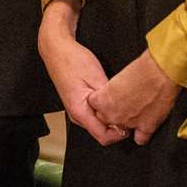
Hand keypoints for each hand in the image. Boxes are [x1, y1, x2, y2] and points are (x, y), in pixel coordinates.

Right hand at [37, 0, 127, 145]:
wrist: (56, 49)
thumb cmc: (73, 60)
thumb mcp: (97, 77)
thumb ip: (109, 100)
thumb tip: (123, 115)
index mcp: (79, 111)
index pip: (103, 137)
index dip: (120, 133)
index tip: (130, 121)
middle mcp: (76, 115)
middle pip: (102, 133)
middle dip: (117, 125)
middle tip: (128, 109)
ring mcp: (76, 110)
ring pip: (99, 124)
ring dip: (111, 117)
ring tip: (119, 101)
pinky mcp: (78, 104)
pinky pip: (95, 115)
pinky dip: (105, 110)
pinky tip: (110, 98)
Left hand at [87, 50, 180, 145]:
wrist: (159, 74)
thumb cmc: (140, 70)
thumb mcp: (116, 77)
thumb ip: (110, 90)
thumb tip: (113, 94)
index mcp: (103, 101)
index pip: (93, 104)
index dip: (101, 99)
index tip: (107, 96)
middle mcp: (114, 115)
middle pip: (105, 118)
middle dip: (111, 112)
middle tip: (121, 103)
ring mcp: (130, 123)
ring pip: (121, 129)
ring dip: (125, 122)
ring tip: (133, 110)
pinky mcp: (146, 127)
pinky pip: (140, 138)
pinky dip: (141, 134)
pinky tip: (143, 126)